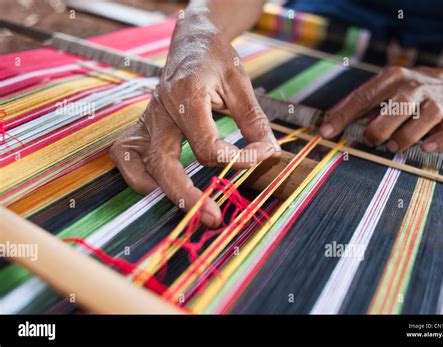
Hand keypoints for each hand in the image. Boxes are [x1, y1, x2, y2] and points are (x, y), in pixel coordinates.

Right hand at [110, 13, 279, 227]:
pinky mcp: (141, 125)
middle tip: (213, 219)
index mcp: (187, 96)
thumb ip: (255, 123)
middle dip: (188, 197)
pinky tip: (159, 185)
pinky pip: (126, 156)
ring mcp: (146, 118)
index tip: (261, 156)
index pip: (209, 147)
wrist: (191, 40)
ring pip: (139, 164)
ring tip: (188, 205)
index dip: (237, 161)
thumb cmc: (216, 59)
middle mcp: (161, 110)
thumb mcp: (242, 86)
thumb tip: (270, 155)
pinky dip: (138, 176)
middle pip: (165, 164)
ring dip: (160, 190)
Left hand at [320, 65, 442, 151]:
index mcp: (392, 78)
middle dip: (380, 128)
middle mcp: (415, 87)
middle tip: (370, 140)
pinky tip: (425, 148)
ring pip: (427, 117)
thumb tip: (326, 126)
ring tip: (393, 146)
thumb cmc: (406, 89)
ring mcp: (436, 102)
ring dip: (407, 136)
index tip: (325, 133)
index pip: (364, 96)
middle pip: (399, 105)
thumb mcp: (381, 88)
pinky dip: (441, 141)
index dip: (343, 116)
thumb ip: (355, 105)